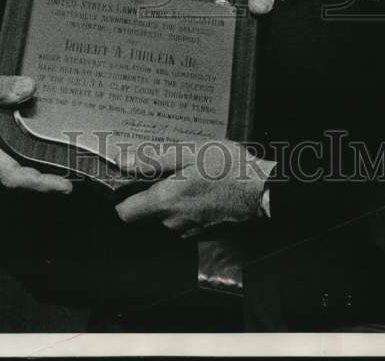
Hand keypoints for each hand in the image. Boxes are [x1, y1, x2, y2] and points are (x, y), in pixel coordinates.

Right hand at [0, 69, 71, 194]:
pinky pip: (4, 156)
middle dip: (46, 178)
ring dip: (37, 168)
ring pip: (11, 167)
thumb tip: (29, 88)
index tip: (64, 184)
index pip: (9, 174)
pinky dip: (25, 155)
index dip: (38, 183)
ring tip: (68, 160)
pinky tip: (43, 144)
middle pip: (15, 175)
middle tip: (78, 171)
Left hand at [114, 140, 273, 236]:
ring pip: (168, 215)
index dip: (121, 197)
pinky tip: (203, 186)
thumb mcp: (188, 152)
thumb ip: (153, 160)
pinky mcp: (204, 231)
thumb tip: (122, 162)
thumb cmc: (226, 167)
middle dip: (153, 191)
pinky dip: (189, 204)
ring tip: (191, 173)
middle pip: (147, 212)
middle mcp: (173, 222)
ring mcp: (190, 230)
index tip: (129, 180)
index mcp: (165, 202)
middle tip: (170, 166)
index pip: (125, 213)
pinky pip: (186, 219)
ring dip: (173, 197)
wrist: (263, 190)